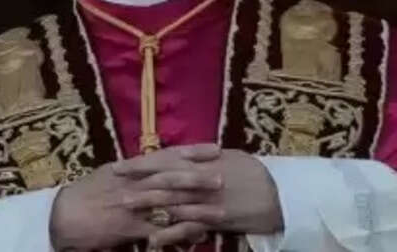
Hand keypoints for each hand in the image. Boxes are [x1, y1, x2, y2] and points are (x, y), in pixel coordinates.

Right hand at [49, 144, 223, 250]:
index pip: (166, 155)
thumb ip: (136, 169)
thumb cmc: (86, 192)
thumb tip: (158, 162)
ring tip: (221, 211)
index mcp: (131, 167)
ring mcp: (133, 206)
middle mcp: (135, 183)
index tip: (215, 148)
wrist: (64, 215)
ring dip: (197, 208)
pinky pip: (160, 230)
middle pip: (171, 178)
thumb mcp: (111, 173)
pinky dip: (180, 233)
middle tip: (223, 178)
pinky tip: (198, 236)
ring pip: (170, 205)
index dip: (191, 152)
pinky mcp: (131, 229)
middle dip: (198, 178)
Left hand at [113, 148, 283, 242]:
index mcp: (205, 160)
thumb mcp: (232, 158)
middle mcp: (203, 177)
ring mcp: (208, 198)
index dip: (143, 161)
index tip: (122, 163)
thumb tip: (188, 155)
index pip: (168, 158)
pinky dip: (170, 233)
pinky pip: (188, 227)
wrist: (282, 194)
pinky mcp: (215, 219)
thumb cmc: (257, 174)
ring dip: (147, 204)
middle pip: (164, 177)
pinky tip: (153, 240)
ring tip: (124, 207)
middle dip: (137, 180)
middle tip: (114, 182)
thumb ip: (207, 158)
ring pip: (171, 200)